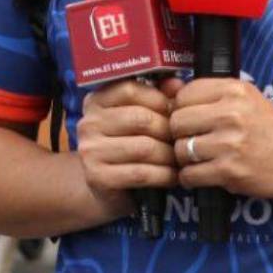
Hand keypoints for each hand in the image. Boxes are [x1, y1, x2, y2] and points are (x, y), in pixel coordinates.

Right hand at [77, 80, 177, 217]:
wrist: (100, 188)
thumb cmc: (125, 146)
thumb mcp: (135, 118)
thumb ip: (155, 97)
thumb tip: (177, 84)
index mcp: (96, 101)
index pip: (129, 90)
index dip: (158, 99)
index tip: (174, 112)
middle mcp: (89, 123)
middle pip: (141, 119)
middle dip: (168, 131)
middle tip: (183, 139)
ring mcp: (91, 151)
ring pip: (144, 148)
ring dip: (169, 156)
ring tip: (180, 159)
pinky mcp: (98, 177)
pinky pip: (141, 173)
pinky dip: (163, 175)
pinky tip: (172, 176)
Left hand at [169, 78, 272, 198]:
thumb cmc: (267, 127)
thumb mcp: (242, 99)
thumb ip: (206, 92)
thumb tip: (166, 88)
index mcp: (233, 90)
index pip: (183, 95)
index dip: (180, 108)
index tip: (188, 118)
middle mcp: (231, 114)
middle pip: (177, 121)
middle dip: (179, 133)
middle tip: (189, 140)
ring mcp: (230, 143)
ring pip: (180, 149)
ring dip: (184, 158)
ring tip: (197, 158)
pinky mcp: (230, 171)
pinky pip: (190, 175)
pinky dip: (190, 178)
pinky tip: (199, 174)